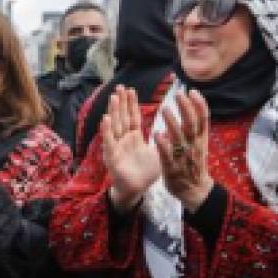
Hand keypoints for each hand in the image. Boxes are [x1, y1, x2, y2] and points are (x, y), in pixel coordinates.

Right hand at [100, 87, 160, 212]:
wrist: (137, 190)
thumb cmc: (146, 173)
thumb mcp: (159, 153)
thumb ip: (163, 140)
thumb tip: (170, 128)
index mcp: (135, 137)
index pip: (133, 116)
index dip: (131, 104)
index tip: (131, 90)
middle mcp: (124, 139)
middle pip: (122, 117)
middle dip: (121, 102)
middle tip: (120, 87)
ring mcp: (116, 147)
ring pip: (115, 126)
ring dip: (114, 112)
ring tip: (114, 98)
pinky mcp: (112, 157)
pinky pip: (109, 142)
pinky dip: (107, 131)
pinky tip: (106, 119)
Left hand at [155, 91, 212, 210]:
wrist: (194, 191)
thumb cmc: (193, 164)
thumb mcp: (199, 144)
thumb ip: (195, 128)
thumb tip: (191, 107)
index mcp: (201, 140)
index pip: (203, 119)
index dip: (199, 105)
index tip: (192, 91)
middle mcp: (194, 147)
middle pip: (192, 125)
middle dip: (186, 109)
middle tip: (178, 94)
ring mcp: (183, 158)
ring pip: (179, 139)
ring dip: (172, 123)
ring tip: (164, 109)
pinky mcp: (172, 168)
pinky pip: (168, 156)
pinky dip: (163, 145)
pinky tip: (157, 135)